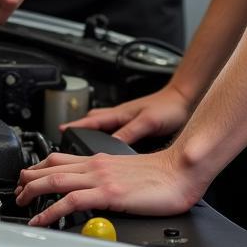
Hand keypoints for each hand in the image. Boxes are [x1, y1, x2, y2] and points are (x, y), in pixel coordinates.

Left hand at [15, 147, 206, 226]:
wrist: (181, 171)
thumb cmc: (162, 175)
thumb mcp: (128, 173)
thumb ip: (110, 178)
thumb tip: (98, 192)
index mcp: (102, 159)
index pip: (62, 158)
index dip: (41, 166)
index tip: (28, 176)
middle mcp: (97, 164)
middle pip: (52, 166)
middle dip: (29, 178)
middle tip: (17, 190)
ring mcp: (101, 178)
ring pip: (56, 180)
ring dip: (33, 190)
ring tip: (21, 202)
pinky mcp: (108, 193)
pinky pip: (71, 200)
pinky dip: (51, 210)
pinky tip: (42, 219)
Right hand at [61, 83, 192, 143]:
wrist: (186, 99)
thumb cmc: (169, 107)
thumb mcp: (147, 122)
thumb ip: (129, 133)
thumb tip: (111, 146)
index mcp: (120, 114)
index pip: (91, 122)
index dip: (75, 128)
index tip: (60, 133)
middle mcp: (121, 115)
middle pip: (93, 121)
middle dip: (79, 128)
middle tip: (65, 136)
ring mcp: (128, 119)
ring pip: (103, 125)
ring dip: (92, 132)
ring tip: (81, 141)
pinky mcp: (137, 125)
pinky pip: (116, 131)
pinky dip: (108, 137)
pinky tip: (111, 147)